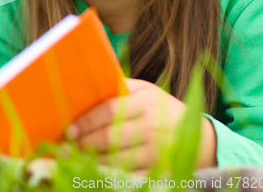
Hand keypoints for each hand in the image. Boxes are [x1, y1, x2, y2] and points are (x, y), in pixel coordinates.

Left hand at [63, 78, 216, 172]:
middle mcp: (150, 128)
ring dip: (91, 162)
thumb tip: (91, 84)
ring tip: (72, 160)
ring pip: (116, 161)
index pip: (110, 111)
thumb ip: (122, 87)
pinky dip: (109, 178)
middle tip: (64, 147)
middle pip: (110, 138)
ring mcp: (155, 153)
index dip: (87, 122)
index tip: (69, 129)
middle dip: (83, 144)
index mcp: (144, 103)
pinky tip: (93, 174)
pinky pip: (129, 179)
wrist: (199, 136)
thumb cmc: (162, 108)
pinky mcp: (158, 173)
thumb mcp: (146, 90)